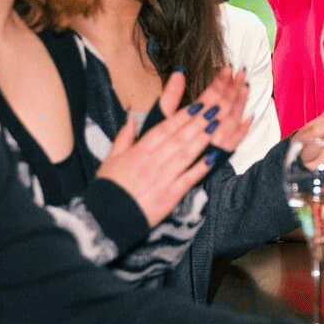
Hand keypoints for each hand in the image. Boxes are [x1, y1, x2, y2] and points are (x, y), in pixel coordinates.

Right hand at [97, 67, 250, 223]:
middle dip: (198, 122)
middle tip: (215, 108)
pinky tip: (214, 157)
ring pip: (186, 154)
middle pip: (179, 137)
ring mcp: (163, 178)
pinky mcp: (170, 195)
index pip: (165, 129)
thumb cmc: (108, 188)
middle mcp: (153, 161)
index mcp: (139, 151)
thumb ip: (123, 137)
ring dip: (203, 139)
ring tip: (216, 125)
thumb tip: (131, 118)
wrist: (106, 217)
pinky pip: (189, 179)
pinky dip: (201, 168)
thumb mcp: (110, 159)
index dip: (182, 116)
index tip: (197, 105)